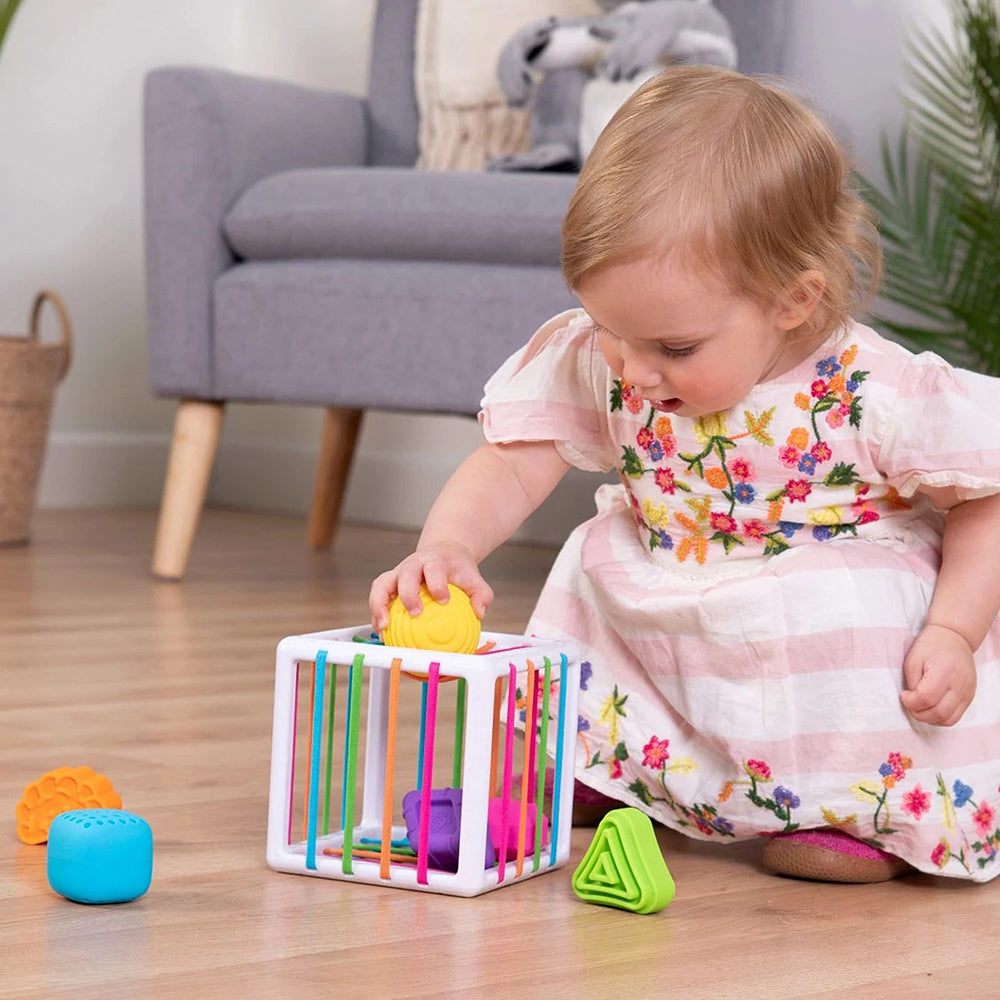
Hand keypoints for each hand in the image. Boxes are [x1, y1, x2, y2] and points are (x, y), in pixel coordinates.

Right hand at [368, 542, 493, 632]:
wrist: (443, 553)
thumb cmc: (458, 569)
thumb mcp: (474, 578)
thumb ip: (481, 594)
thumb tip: (479, 613)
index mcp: (435, 559)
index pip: (434, 568)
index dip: (437, 583)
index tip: (444, 600)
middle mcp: (413, 563)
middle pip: (405, 573)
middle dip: (408, 593)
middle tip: (416, 613)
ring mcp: (397, 572)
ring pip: (381, 584)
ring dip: (379, 605)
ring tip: (384, 627)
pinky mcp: (387, 583)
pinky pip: (378, 597)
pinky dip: (377, 614)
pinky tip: (383, 632)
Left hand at [900, 623, 977, 725]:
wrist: (954, 636)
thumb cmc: (930, 646)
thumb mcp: (913, 660)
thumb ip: (913, 683)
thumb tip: (913, 702)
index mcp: (944, 672)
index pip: (926, 698)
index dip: (910, 701)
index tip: (904, 694)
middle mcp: (960, 684)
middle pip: (939, 713)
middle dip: (919, 713)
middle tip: (910, 703)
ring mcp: (968, 692)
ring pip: (949, 719)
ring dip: (930, 718)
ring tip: (919, 707)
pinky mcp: (970, 696)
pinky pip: (956, 716)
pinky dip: (941, 717)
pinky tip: (930, 707)